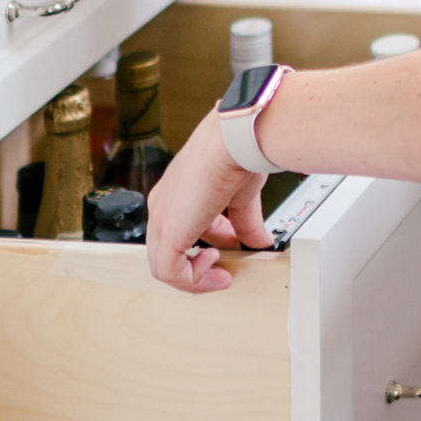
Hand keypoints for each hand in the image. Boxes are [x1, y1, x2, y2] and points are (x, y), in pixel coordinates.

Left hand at [145, 110, 274, 291]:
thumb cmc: (236, 154)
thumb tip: (258, 241)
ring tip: (222, 273)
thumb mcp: (241, 198)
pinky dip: (193, 279)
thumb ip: (244, 224)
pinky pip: (168, 271)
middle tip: (225, 271)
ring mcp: (161, 218)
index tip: (230, 252)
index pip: (181, 232)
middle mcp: (163, 206)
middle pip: (168, 252)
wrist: (233, 140)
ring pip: (164, 266)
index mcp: (176, 194)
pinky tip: (216, 268)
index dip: (206, 248)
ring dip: (196, 277)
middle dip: (199, 267)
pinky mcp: (168, 231)